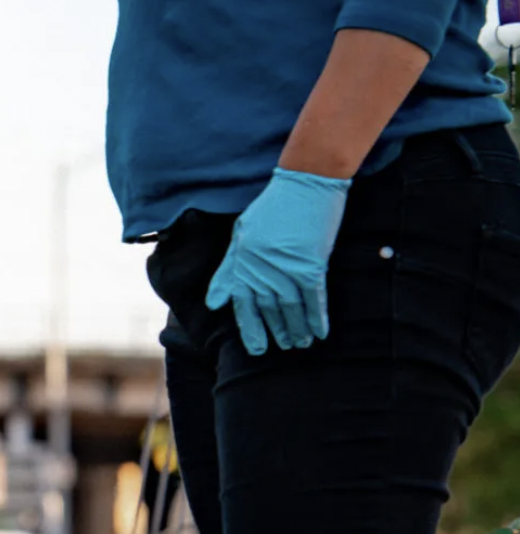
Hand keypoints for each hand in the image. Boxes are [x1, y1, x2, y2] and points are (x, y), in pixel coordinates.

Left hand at [206, 168, 349, 355]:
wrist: (305, 184)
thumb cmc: (272, 207)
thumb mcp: (242, 235)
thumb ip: (228, 271)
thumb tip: (214, 303)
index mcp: (242, 263)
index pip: (242, 304)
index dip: (249, 328)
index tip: (255, 348)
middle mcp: (261, 271)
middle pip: (268, 310)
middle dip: (275, 332)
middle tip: (282, 349)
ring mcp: (286, 270)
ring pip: (290, 310)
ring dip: (296, 330)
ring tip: (299, 345)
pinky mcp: (311, 266)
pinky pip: (314, 300)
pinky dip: (317, 318)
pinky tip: (319, 333)